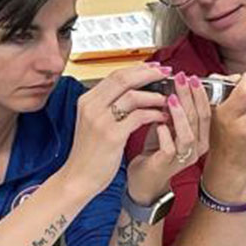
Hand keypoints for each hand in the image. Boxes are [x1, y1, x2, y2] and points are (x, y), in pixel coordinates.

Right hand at [64, 63, 170, 196]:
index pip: (115, 75)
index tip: (155, 67)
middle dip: (148, 74)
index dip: (138, 69)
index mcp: (87, 100)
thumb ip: (108, 104)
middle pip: (124, 79)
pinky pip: (138, 116)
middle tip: (166, 73)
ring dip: (154, 95)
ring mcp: (100, 120)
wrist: (78, 178)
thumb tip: (135, 89)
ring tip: (166, 99)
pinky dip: (154, 113)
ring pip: (133, 96)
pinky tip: (162, 116)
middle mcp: (91, 106)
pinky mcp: (112, 135)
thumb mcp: (94, 122)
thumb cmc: (89, 152)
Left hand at [127, 72, 210, 204]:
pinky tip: (158, 122)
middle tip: (182, 79)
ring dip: (179, 114)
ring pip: (187, 134)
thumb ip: (173, 109)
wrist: (144, 178)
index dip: (200, 94)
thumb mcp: (168, 125)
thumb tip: (171, 84)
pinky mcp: (167, 165)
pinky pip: (170, 148)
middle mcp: (197, 148)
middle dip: (190, 96)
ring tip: (170, 98)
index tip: (191, 77)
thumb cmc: (156, 149)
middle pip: (198, 119)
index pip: (206, 112)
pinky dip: (165, 133)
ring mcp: (183, 158)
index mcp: (200, 137)